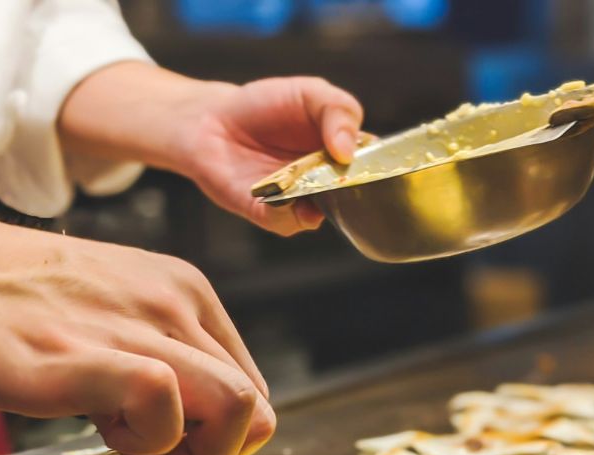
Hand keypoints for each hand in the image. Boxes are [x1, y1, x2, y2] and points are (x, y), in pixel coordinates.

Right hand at [0, 213, 274, 454]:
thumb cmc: (3, 298)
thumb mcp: (108, 318)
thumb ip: (155, 365)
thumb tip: (184, 439)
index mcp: (185, 295)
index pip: (254, 394)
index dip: (222, 444)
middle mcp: (176, 304)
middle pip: (256, 413)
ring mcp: (136, 326)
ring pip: (238, 410)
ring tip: (118, 438)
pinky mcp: (85, 355)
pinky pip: (163, 402)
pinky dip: (145, 443)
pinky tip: (94, 428)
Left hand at [181, 77, 364, 235]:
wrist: (212, 120)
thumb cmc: (264, 106)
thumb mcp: (310, 93)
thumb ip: (338, 111)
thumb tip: (348, 151)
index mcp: (343, 152)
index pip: (376, 166)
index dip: (382, 167)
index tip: (379, 163)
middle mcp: (326, 181)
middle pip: (355, 197)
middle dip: (355, 191)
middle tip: (349, 177)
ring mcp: (300, 200)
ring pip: (324, 214)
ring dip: (323, 204)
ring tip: (315, 187)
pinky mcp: (269, 213)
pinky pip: (288, 222)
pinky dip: (288, 212)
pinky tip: (282, 196)